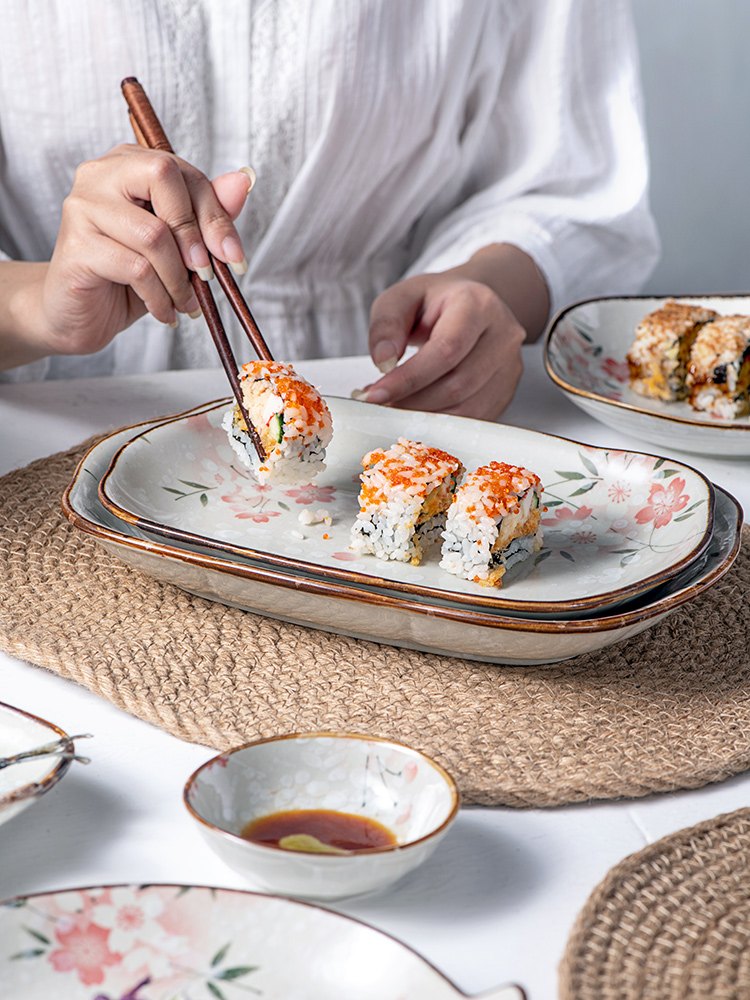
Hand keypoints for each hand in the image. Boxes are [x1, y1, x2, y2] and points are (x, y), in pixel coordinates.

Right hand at [2, 144, 253, 367]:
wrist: (77, 315)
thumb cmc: (128, 277)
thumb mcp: (176, 247)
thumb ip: (206, 214)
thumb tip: (242, 181)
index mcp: (127, 164)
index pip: (182, 172)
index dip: (215, 214)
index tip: (234, 256)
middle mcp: (99, 175)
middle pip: (162, 176)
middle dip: (195, 233)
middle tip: (207, 275)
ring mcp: (82, 208)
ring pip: (153, 233)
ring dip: (180, 278)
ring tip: (186, 303)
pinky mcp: (76, 247)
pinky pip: (136, 269)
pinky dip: (160, 297)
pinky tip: (165, 312)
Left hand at [356, 244, 548, 419]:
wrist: (470, 306)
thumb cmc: (435, 303)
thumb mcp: (402, 298)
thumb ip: (387, 324)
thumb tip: (384, 361)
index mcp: (477, 304)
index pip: (446, 349)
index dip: (409, 378)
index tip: (377, 394)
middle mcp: (503, 335)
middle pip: (457, 384)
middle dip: (412, 401)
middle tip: (381, 405)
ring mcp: (510, 365)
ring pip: (466, 407)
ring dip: (424, 416)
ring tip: (395, 406)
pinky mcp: (507, 390)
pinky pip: (473, 418)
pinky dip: (441, 421)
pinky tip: (418, 411)